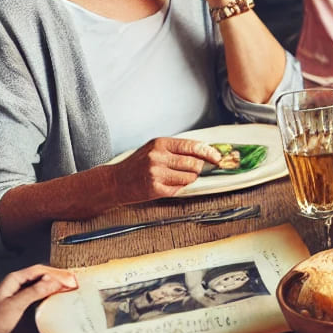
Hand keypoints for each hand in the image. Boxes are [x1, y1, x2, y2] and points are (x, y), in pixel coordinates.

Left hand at [0, 265, 78, 332]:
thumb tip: (54, 280)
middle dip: (62, 280)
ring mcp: (26, 299)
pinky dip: (58, 301)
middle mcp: (21, 287)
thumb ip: (34, 292)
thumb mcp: (14, 306)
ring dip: (61, 290)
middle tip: (79, 286)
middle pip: (46, 278)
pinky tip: (67, 305)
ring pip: (48, 289)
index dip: (58, 274)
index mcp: (14, 281)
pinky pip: (47, 302)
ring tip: (77, 293)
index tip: (73, 281)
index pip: (41, 271)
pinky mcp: (30, 311)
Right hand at [107, 137, 221, 205]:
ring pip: (190, 177)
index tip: (217, 157)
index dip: (209, 153)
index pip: (193, 146)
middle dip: (198, 168)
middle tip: (192, 170)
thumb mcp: (154, 149)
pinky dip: (178, 187)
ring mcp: (157, 173)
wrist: (115, 181)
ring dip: (189, 178)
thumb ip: (176, 149)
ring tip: (176, 177)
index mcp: (160, 144)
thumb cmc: (137, 165)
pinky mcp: (156, 189)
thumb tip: (204, 152)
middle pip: (195, 163)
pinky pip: (180, 189)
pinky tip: (167, 184)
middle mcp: (158, 157)